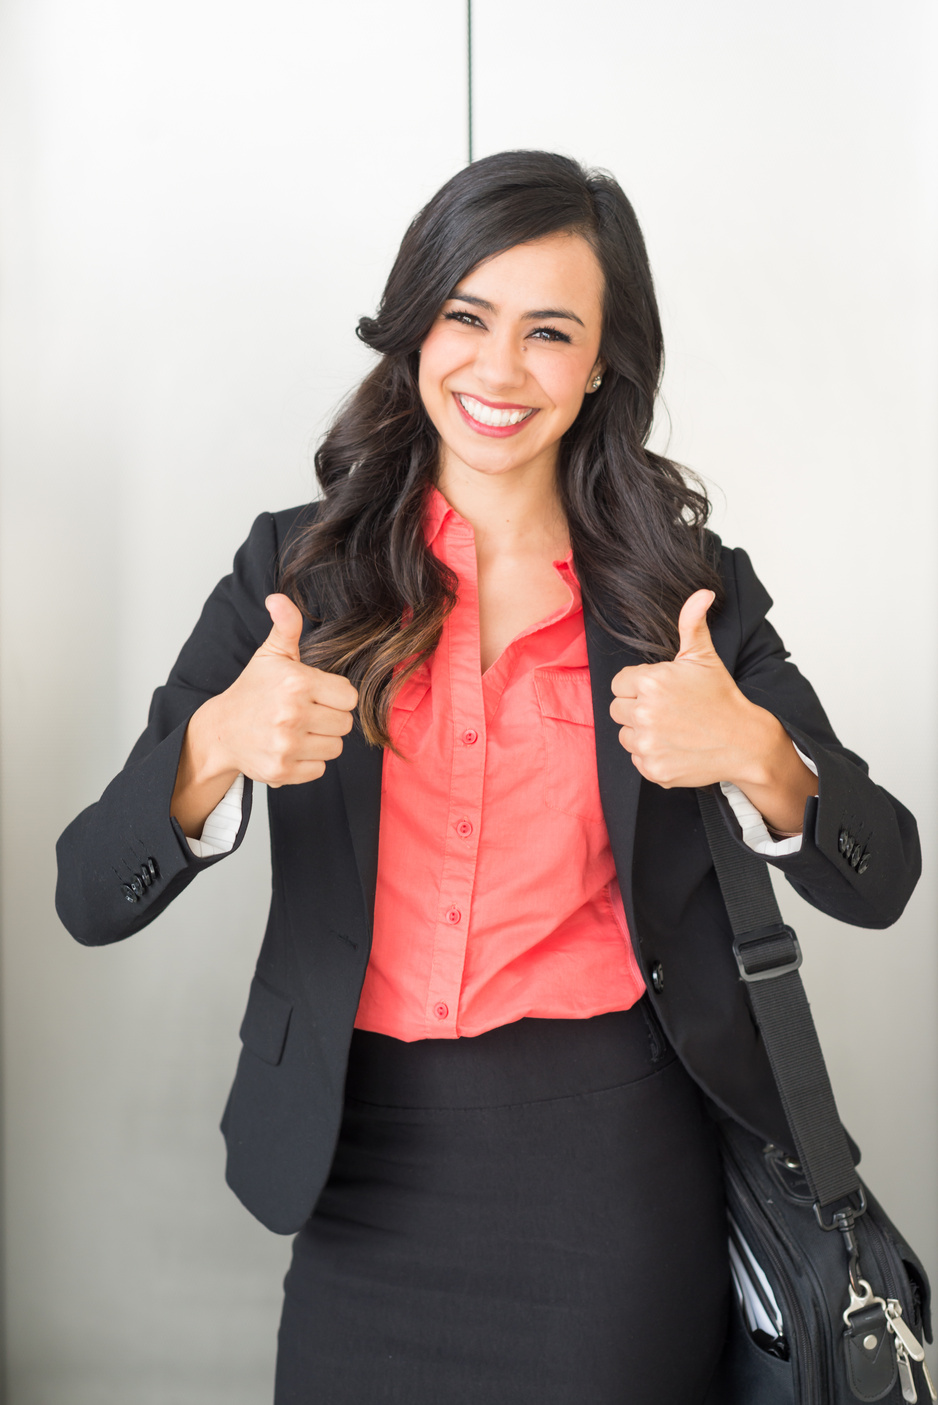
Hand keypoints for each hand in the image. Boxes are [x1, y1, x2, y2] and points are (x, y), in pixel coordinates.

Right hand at [172, 595, 357, 835]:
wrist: (220, 731)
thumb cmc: (252, 691)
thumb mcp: (271, 655)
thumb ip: (286, 625)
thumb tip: (279, 598)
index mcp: (296, 683)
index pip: (349, 697)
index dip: (335, 695)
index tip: (315, 694)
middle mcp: (292, 715)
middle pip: (345, 724)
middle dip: (329, 718)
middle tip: (305, 713)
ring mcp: (286, 745)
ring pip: (335, 748)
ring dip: (321, 741)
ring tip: (297, 730)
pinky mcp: (282, 770)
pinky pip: (319, 769)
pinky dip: (308, 762)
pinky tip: (290, 748)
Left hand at [609, 589, 816, 830]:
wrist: (745, 741)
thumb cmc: (722, 698)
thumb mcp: (705, 657)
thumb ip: (692, 623)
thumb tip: (702, 593)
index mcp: (651, 682)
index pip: (619, 683)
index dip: (638, 686)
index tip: (662, 691)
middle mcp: (644, 714)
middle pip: (617, 709)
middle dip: (637, 708)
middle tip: (668, 710)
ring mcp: (648, 745)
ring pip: (625, 735)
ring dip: (641, 733)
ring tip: (672, 728)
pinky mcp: (653, 770)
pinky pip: (637, 759)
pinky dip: (652, 756)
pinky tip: (674, 747)